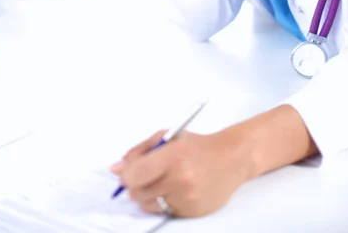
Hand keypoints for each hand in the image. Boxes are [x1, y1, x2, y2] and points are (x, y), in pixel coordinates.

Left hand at [110, 128, 249, 217]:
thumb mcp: (168, 137)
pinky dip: (163, 201)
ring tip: (160, 180)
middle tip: (142, 175)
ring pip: (148, 205)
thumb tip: (116, 168)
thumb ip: (140, 151)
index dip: (125, 175)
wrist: (230, 159)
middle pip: (138, 192)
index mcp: (173, 156)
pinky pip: (164, 212)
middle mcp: (179, 180)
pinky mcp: (192, 212)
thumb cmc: (197, 145)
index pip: (136, 174)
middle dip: (134, 185)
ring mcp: (186, 198)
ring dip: (147, 194)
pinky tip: (174, 188)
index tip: (124, 172)